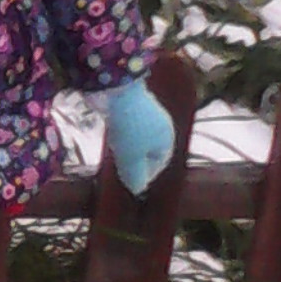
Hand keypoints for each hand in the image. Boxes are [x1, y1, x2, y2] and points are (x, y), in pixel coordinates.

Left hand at [102, 78, 174, 196]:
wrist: (118, 91)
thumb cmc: (128, 128)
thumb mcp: (130, 159)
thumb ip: (135, 177)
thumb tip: (137, 190)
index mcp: (167, 141)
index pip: (158, 165)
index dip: (145, 175)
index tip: (131, 182)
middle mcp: (161, 127)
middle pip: (150, 150)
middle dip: (137, 161)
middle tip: (123, 169)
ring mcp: (148, 114)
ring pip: (139, 137)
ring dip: (129, 147)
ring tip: (118, 152)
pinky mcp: (134, 105)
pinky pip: (131, 125)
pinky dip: (123, 133)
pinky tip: (114, 134)